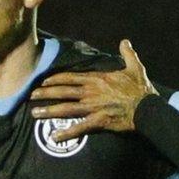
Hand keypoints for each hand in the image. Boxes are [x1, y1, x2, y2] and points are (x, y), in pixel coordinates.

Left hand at [30, 40, 157, 139]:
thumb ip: (127, 53)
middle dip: (45, 93)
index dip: (55, 80)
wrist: (148, 108)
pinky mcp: (98, 121)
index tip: (43, 82)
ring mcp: (93, 107)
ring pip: (66, 108)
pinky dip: (66, 133)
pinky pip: (79, 127)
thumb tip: (125, 41)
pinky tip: (54, 136)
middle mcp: (91, 92)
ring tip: (35, 113)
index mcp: (97, 79)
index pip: (70, 77)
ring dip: (49, 111)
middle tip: (30, 96)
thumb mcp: (135, 67)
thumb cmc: (141, 89)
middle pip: (63, 91)